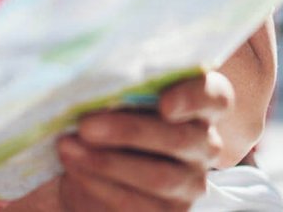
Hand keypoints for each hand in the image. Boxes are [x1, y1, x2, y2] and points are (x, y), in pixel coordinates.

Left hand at [53, 72, 232, 209]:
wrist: (97, 164)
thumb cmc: (113, 115)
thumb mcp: (120, 94)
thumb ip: (121, 85)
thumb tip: (94, 83)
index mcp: (202, 104)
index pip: (214, 96)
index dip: (192, 98)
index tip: (163, 103)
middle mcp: (206, 144)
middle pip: (179, 138)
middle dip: (129, 131)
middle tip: (85, 125)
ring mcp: (191, 182)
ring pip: (159, 176)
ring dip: (107, 162)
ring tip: (68, 147)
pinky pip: (137, 203)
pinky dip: (100, 185)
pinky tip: (74, 169)